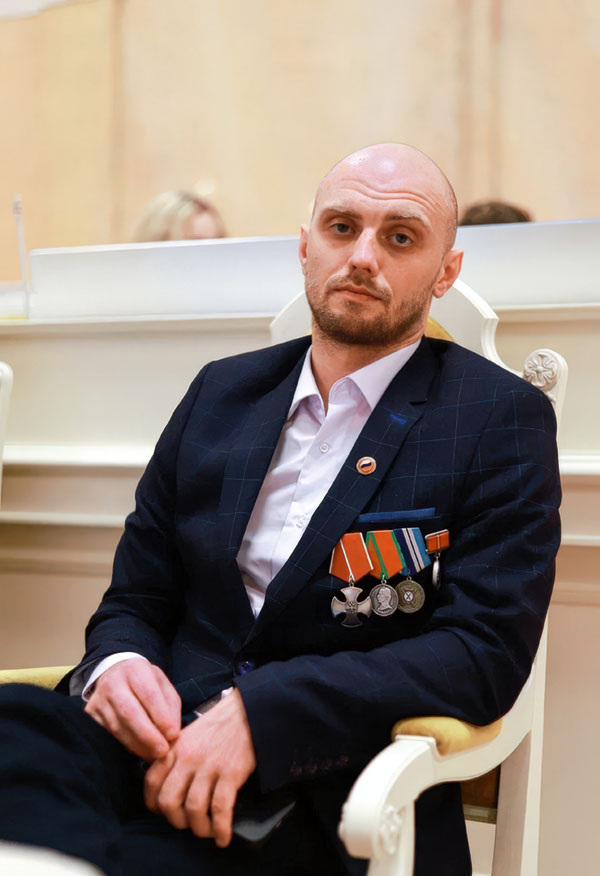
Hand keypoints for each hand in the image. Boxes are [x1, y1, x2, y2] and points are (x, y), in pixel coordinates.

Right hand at [84, 657, 180, 760]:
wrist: (113, 674)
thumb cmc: (143, 682)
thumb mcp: (160, 683)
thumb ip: (170, 705)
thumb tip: (172, 733)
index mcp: (135, 669)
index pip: (149, 695)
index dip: (161, 717)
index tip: (173, 735)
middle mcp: (113, 682)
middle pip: (129, 712)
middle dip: (148, 735)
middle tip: (163, 751)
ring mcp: (99, 698)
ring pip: (117, 727)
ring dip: (138, 745)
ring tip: (153, 755)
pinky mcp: (90, 714)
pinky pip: (109, 734)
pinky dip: (126, 745)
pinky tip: (138, 751)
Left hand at [144, 688, 255, 846]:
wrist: (248, 711)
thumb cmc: (218, 726)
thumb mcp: (189, 735)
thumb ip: (174, 756)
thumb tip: (167, 785)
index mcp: (174, 748)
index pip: (151, 782)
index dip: (155, 804)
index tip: (165, 812)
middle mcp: (187, 758)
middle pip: (169, 801)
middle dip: (176, 821)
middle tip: (187, 823)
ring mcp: (209, 766)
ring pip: (193, 809)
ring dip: (199, 828)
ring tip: (207, 831)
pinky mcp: (230, 773)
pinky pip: (220, 809)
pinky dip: (220, 829)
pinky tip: (222, 837)